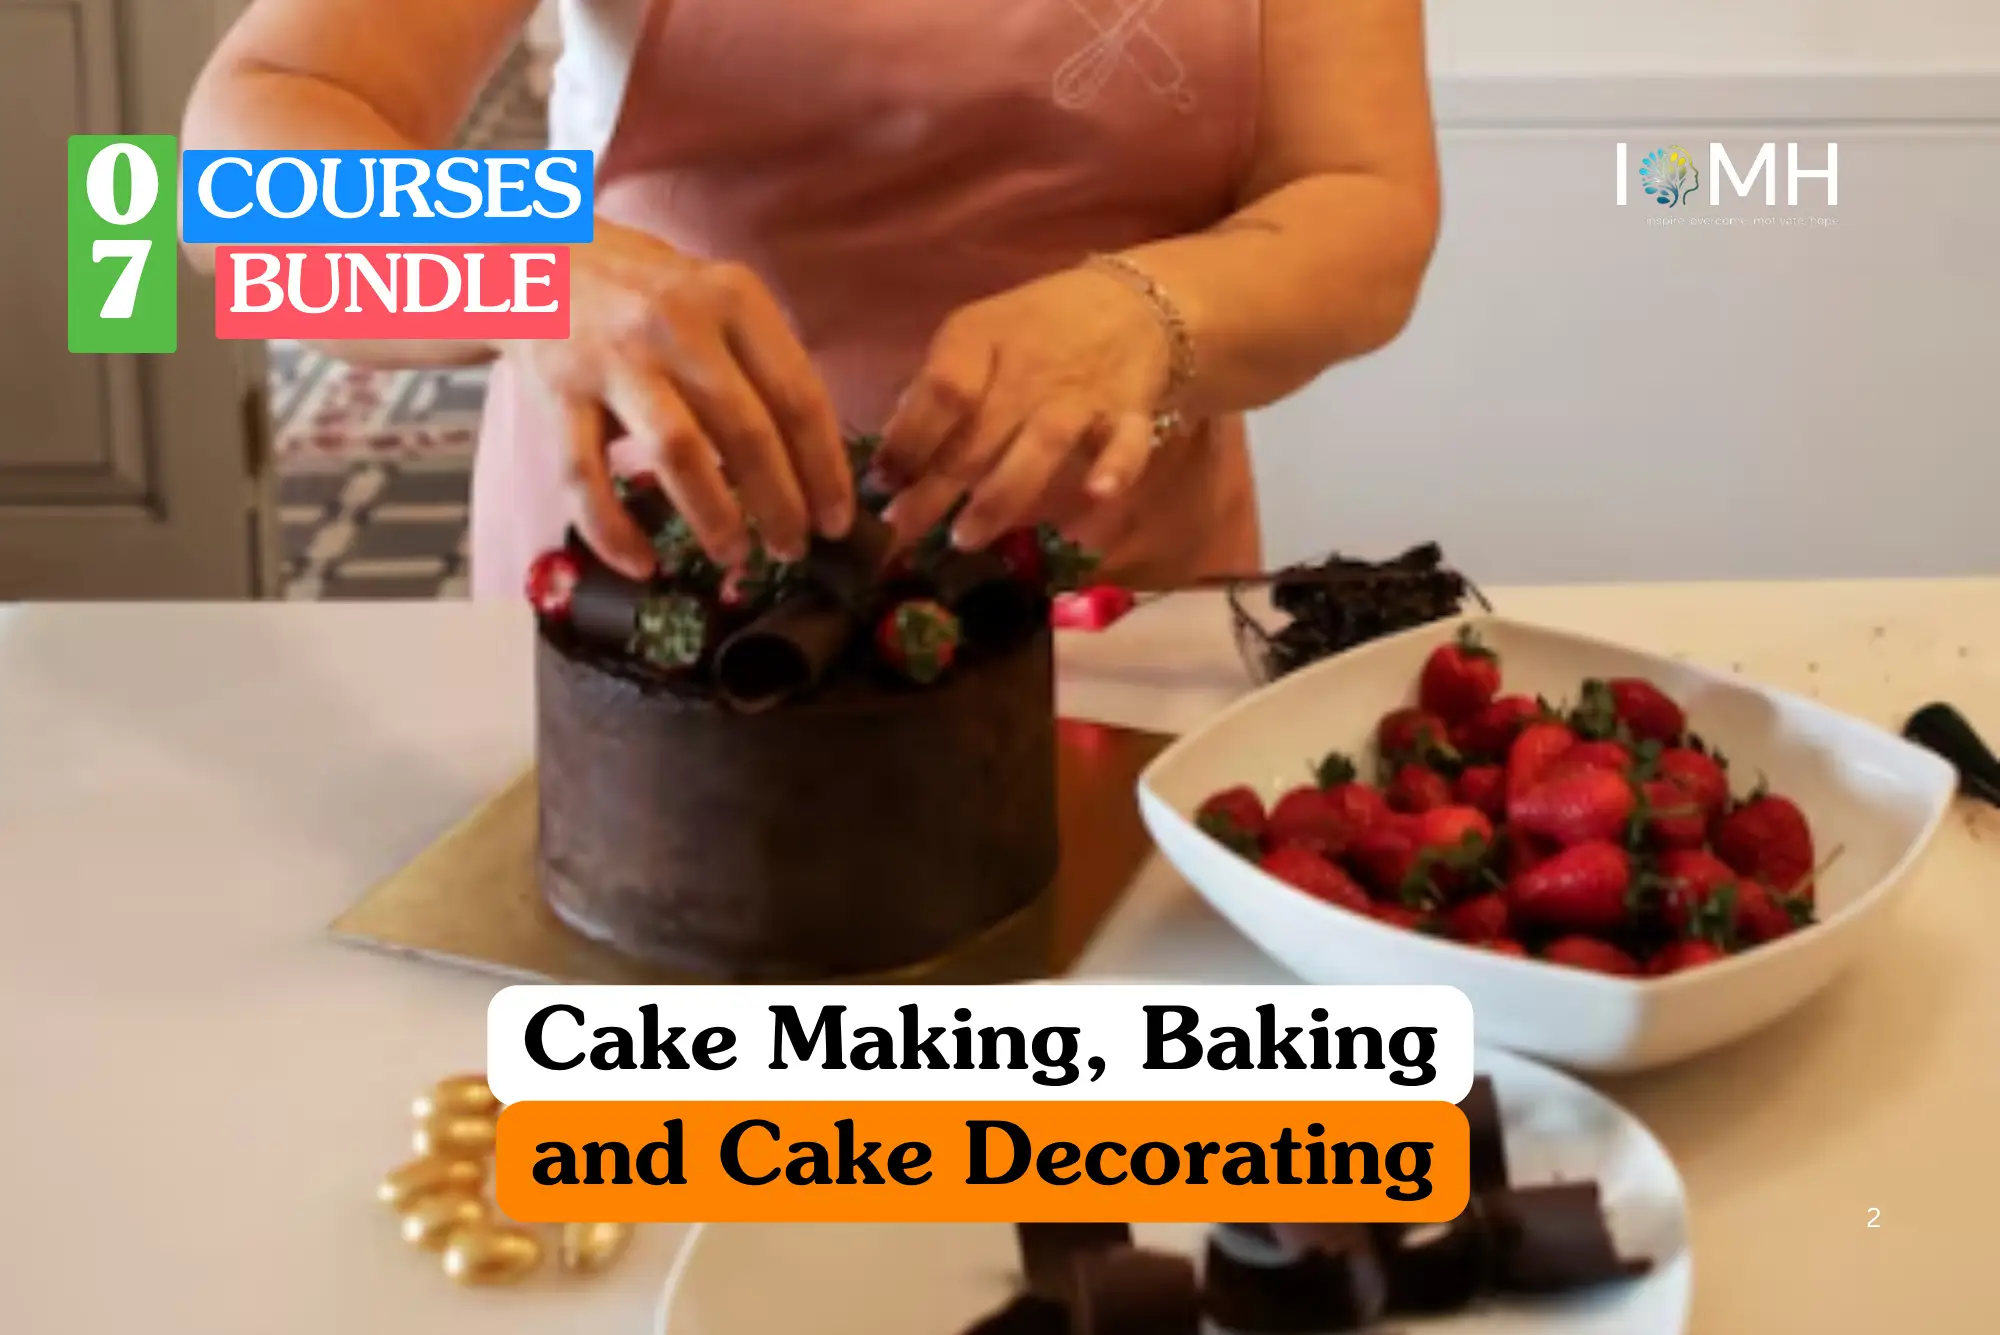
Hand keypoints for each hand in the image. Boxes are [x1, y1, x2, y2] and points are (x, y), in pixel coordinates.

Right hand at [505, 219, 853, 577]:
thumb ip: (762, 366)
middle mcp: (677, 324)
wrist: (536, 254)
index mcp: (733, 300)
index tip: (837, 520)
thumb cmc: (647, 293)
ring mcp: (615, 358)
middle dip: (780, 505)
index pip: (799, 397)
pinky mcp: (559, 392)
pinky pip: (584, 475)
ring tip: (735, 556)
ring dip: (714, 516)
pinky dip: (611, 528)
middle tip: (794, 549)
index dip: (825, 469)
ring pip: (678, 452)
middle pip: (747, 431)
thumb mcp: (717, 300)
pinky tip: (640, 564)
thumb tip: (815, 469)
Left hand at [872, 266, 1172, 552]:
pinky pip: (1126, 444)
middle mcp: (1030, 368)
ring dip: (1000, 496)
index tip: (880, 481)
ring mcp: (1081, 394)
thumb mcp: (977, 334)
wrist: (1132, 303)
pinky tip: (1095, 495)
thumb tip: (893, 447)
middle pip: (978, 434)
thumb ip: (938, 387)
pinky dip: (1115, 468)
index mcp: (983, 338)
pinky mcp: (1129, 414)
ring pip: (1040, 446)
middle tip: (900, 531)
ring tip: (964, 538)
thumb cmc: (1037, 327)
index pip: (941, 390)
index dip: (908, 438)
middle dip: (934, 489)